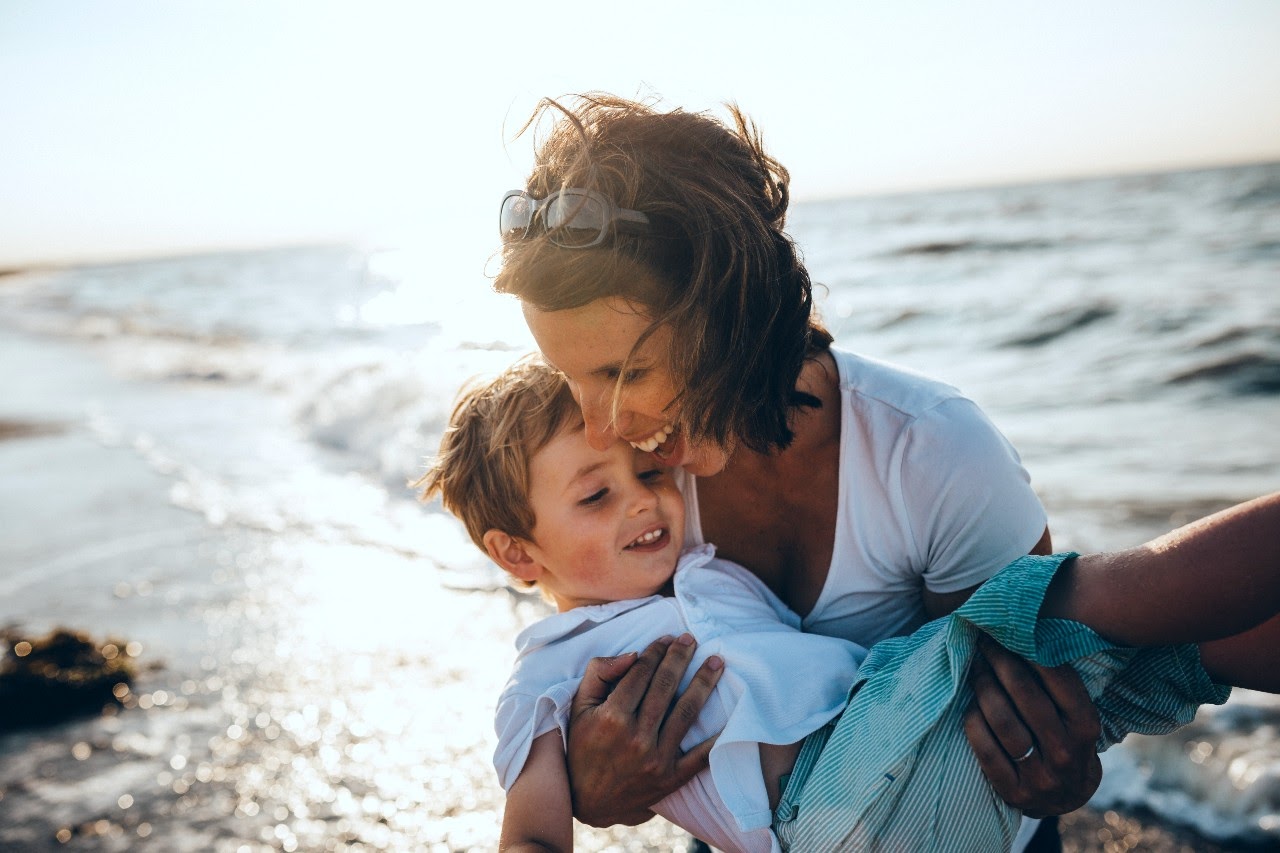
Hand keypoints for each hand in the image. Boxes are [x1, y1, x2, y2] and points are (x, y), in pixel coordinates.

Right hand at [565, 634, 723, 826]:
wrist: (587, 801)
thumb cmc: (582, 747)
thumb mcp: (579, 707)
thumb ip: (599, 674)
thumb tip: (632, 655)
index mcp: (611, 717)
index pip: (641, 673)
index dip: (656, 651)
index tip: (667, 638)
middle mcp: (635, 737)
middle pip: (665, 687)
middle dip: (680, 658)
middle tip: (691, 639)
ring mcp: (656, 759)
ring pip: (686, 712)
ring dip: (704, 683)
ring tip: (717, 663)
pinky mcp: (671, 778)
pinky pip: (700, 756)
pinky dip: (717, 737)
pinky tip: (730, 715)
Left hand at [962, 633, 1101, 817]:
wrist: (1065, 797)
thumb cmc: (1066, 740)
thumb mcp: (1076, 716)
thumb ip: (1058, 685)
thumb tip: (1024, 635)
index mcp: (1086, 727)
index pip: (1059, 681)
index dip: (1030, 651)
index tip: (1009, 632)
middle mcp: (1066, 752)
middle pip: (1026, 696)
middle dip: (1001, 662)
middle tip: (985, 643)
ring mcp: (1040, 776)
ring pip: (1003, 721)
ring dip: (984, 688)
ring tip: (975, 668)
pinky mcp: (1013, 791)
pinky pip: (985, 749)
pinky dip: (974, 721)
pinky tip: (969, 705)